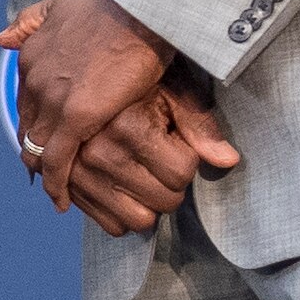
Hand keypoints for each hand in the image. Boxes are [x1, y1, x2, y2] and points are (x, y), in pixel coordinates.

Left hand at [0, 0, 234, 231]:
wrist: (139, 6)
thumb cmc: (113, 2)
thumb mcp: (62, 3)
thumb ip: (30, 20)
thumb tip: (0, 39)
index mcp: (31, 57)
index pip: (24, 103)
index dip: (32, 123)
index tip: (41, 139)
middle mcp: (34, 80)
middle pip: (27, 128)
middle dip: (35, 151)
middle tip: (47, 173)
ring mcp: (52, 100)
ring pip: (38, 148)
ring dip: (44, 173)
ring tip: (55, 193)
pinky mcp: (76, 117)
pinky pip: (58, 161)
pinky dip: (57, 184)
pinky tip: (61, 200)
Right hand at [55, 84, 238, 235]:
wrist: (76, 72)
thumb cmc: (132, 82)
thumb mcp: (169, 91)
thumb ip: (198, 125)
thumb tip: (229, 160)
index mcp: (127, 126)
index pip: (182, 173)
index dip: (186, 159)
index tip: (173, 141)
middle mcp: (100, 152)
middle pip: (165, 201)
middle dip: (170, 184)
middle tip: (160, 159)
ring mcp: (80, 175)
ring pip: (140, 221)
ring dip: (148, 203)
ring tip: (142, 173)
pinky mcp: (71, 190)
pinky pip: (112, 226)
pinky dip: (123, 213)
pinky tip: (123, 186)